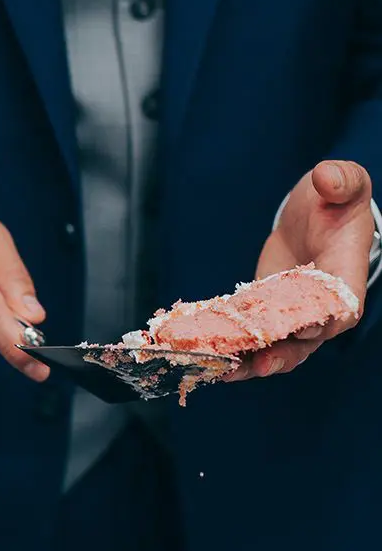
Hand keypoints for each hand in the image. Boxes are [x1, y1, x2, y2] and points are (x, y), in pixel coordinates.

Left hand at [229, 159, 372, 380]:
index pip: (344, 306)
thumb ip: (342, 181)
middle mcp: (322, 304)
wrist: (313, 213)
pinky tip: (204, 356)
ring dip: (250, 361)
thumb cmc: (335, 199)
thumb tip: (329, 178)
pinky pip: (250, 334)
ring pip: (277, 346)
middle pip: (309, 341)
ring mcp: (294, 312)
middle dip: (285, 354)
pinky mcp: (267, 311)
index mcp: (346, 276)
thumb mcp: (344, 183)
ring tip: (223, 372)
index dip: (326, 320)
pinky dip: (230, 346)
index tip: (306, 329)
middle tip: (260, 365)